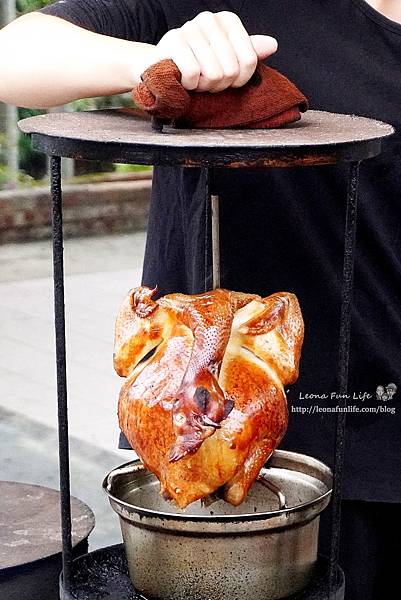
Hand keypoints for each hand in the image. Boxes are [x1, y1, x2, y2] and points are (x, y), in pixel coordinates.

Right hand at [155, 11, 277, 92]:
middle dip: (219, 85)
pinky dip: (189, 85)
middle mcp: (209, 19)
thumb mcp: (226, 60)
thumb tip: (272, 45)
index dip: (239, 80)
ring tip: (195, 80)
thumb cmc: (197, 65)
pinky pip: (193, 75)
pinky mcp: (173, 42)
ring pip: (213, 74)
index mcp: (227, 21)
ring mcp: (190, 28)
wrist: (159, 66)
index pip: (249, 61)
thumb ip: (248, 53)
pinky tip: (183, 80)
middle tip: (206, 81)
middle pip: (231, 70)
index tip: (228, 81)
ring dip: (203, 86)